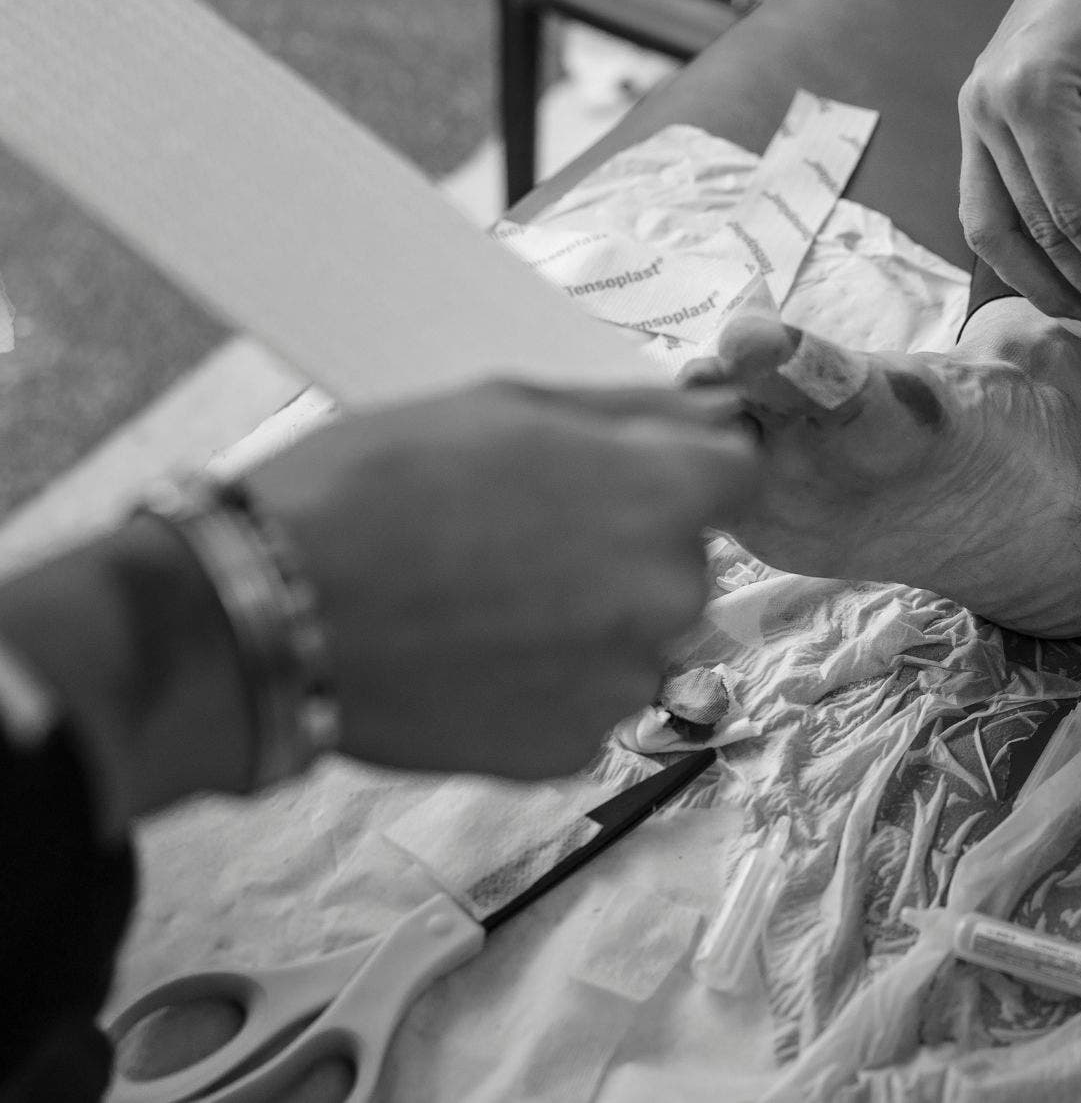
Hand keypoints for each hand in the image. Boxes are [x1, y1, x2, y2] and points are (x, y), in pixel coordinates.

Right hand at [243, 383, 759, 778]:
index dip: (684, 472)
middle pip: (686, 562)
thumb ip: (629, 415)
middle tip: (520, 537)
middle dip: (627, 547)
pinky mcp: (571, 749)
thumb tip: (717, 413)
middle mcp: (665, 595)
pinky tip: (470, 656)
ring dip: (588, 621)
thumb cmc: (371, 486)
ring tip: (482, 598)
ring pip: (638, 639)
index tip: (630, 479)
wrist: (266, 612)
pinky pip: (586, 703)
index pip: (739, 475)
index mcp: (661, 498)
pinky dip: (544, 685)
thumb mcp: (502, 405)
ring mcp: (622, 681)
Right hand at [958, 0, 1080, 341]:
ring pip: (992, 231)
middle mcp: (984, 110)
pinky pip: (987, 205)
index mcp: (1030, 96)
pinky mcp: (974, 123)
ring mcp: (969, 117)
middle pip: (1031, 232)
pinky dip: (1022, 250)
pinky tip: (1063, 279)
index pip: (1073, 214)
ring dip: (1042, 283)